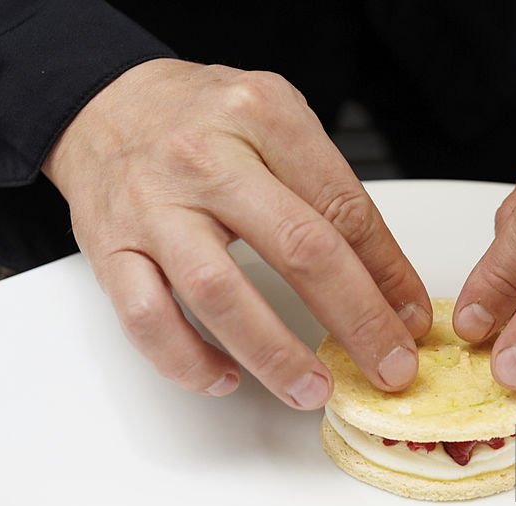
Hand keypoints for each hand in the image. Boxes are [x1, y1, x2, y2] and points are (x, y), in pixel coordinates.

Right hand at [43, 59, 431, 406]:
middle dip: (356, 321)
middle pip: (299, 249)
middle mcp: (206, 158)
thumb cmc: (202, 119)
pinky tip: (227, 379)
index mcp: (263, 116)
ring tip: (315, 391)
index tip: (411, 320)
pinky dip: (189, 361)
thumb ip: (329, 194)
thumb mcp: (278, 124)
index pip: (344, 208)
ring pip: (218, 292)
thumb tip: (388, 286)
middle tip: (389, 368)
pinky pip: (147, 320)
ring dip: (275, 354)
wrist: (104, 105)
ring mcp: (152, 206)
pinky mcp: (110, 249)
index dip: (388, 275)